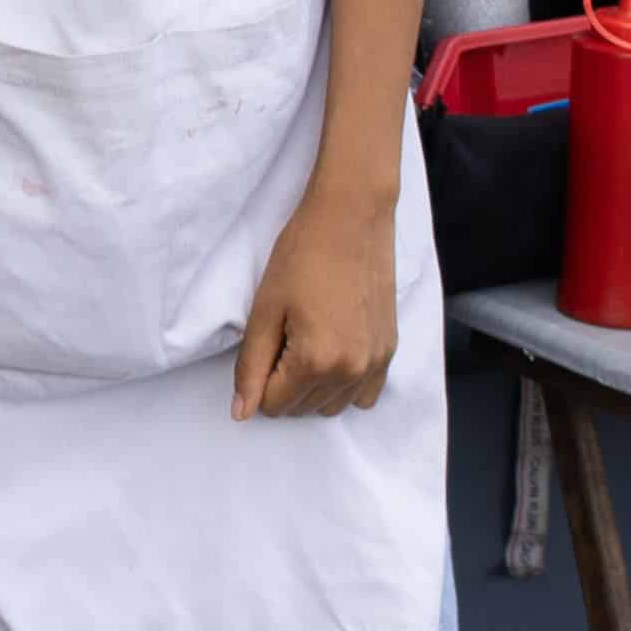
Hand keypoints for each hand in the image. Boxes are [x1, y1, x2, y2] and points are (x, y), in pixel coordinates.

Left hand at [234, 183, 401, 420]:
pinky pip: (363, 395)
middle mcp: (351, 371)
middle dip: (283, 382)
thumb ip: (251, 366)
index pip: (273, 405)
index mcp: (316, 361)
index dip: (259, 379)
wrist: (351, 218)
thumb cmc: (302, 255)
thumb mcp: (265, 309)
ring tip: (306, 339)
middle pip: (301, 409)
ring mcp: (375, 364)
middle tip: (285, 334)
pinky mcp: (389, 351)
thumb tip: (241, 412)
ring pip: (331, 406)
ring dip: (312, 387)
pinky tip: (333, 351)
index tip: (266, 342)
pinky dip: (343, 385)